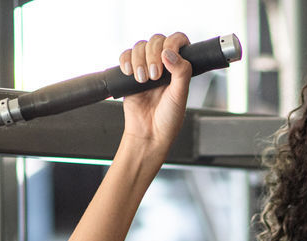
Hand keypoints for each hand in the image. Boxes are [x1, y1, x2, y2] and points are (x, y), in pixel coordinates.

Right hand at [117, 32, 192, 153]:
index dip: (172, 43)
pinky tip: (129, 73)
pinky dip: (125, 60)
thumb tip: (169, 53)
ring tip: (143, 80)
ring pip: (140, 46)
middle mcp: (163, 64)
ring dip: (139, 60)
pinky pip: (125, 56)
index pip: (177, 41)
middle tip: (155, 76)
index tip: (167, 56)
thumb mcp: (180, 95)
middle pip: (156, 41)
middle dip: (153, 55)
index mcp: (179, 67)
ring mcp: (146, 67)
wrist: (149, 134)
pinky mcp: (130, 74)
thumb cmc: (168, 119)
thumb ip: (181, 72)